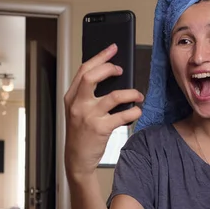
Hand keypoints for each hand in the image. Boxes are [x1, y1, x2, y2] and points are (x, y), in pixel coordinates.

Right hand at [64, 43, 143, 179]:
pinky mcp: (100, 129)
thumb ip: (88, 95)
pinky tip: (137, 110)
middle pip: (92, 76)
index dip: (99, 57)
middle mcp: (78, 104)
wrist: (76, 159)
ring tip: (138, 95)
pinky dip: (133, 111)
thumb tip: (110, 78)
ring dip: (130, 93)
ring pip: (113, 96)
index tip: (112, 49)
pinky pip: (122, 115)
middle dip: (109, 68)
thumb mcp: (78, 111)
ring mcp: (89, 116)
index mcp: (71, 97)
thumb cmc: (80, 134)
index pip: (84, 70)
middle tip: (121, 70)